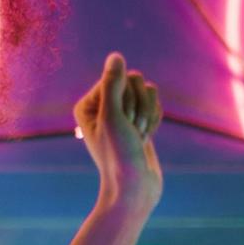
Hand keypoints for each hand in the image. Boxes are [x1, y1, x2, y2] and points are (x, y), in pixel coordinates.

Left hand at [73, 51, 162, 214]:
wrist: (134, 188)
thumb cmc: (119, 155)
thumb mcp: (113, 117)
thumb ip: (113, 85)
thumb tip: (115, 56)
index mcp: (88, 104)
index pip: (118, 77)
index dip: (126, 100)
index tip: (122, 125)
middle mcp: (102, 105)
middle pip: (134, 80)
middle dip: (139, 106)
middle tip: (131, 133)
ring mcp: (122, 112)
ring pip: (147, 91)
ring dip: (148, 113)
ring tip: (139, 137)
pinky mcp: (138, 119)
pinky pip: (154, 103)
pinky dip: (155, 119)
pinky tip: (146, 138)